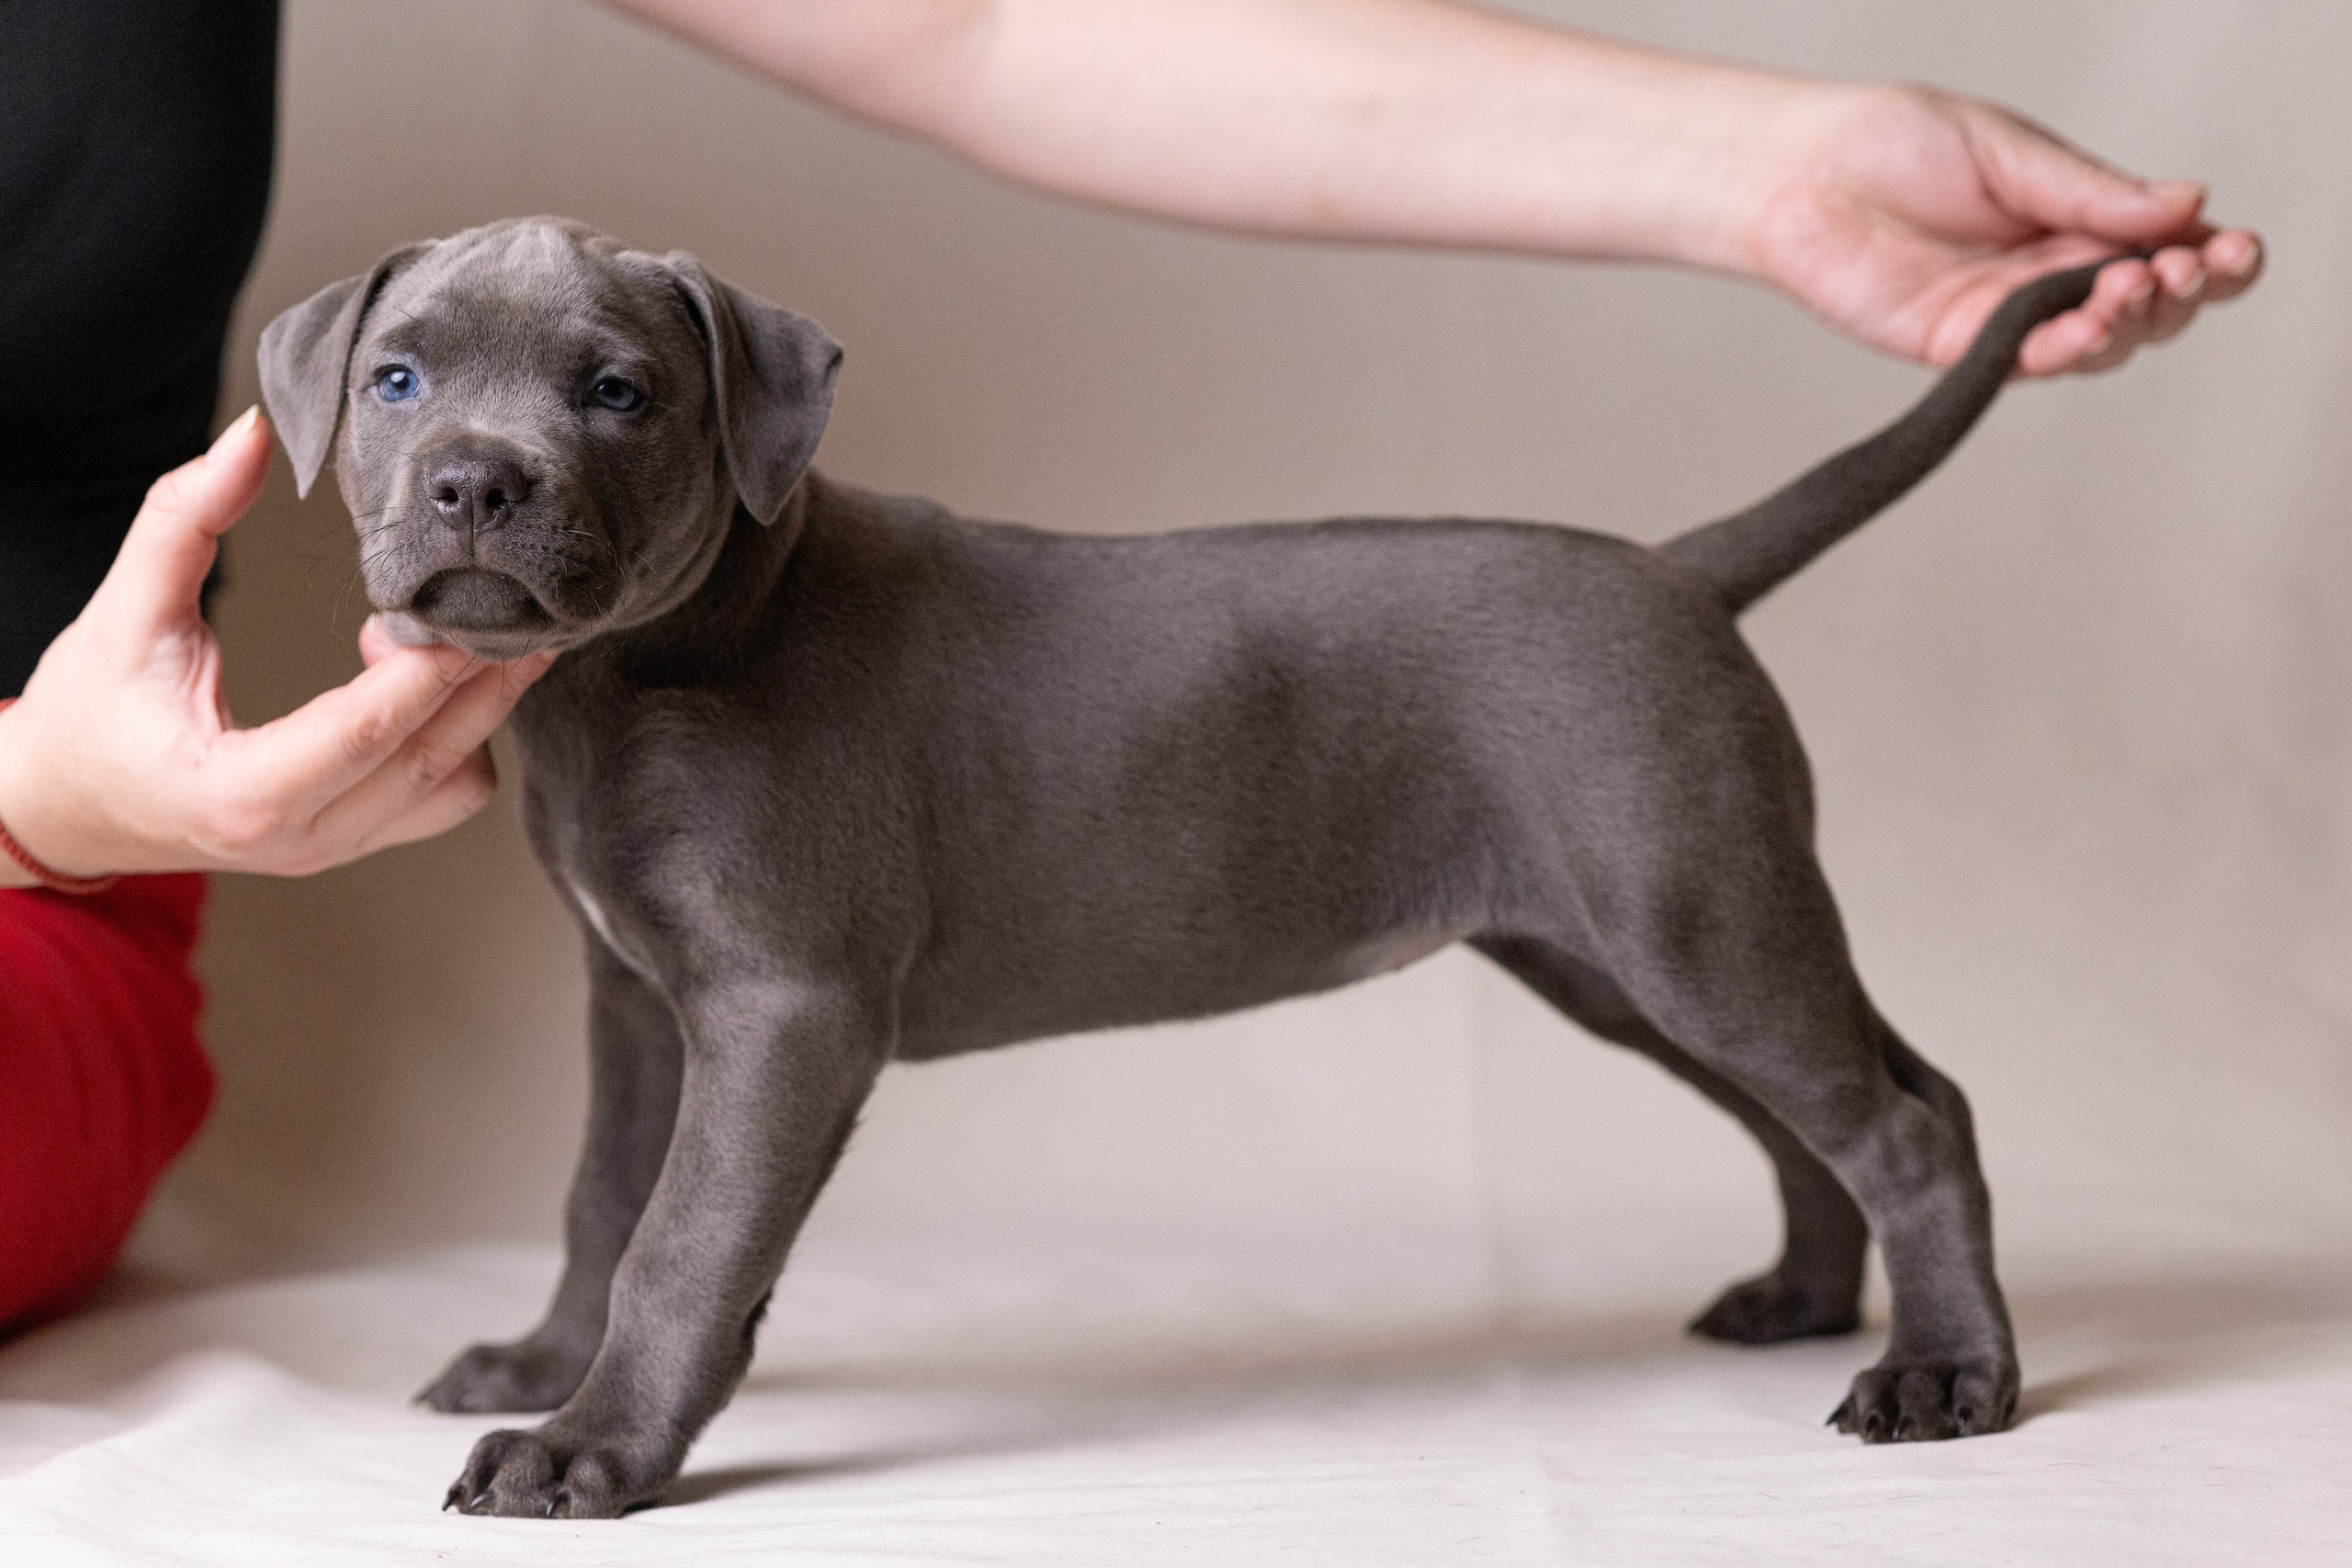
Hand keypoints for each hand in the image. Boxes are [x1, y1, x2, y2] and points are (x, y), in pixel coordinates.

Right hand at [0, 408, 554, 883]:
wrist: (69, 804)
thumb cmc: (88, 712)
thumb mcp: (122, 610)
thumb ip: (181, 518)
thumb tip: (250, 434)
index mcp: (241, 794)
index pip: (367, 733)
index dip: (431, 670)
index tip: (471, 609)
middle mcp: (301, 838)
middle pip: (435, 763)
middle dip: (488, 682)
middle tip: (522, 609)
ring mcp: (334, 850)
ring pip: (454, 789)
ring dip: (475, 713)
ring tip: (440, 636)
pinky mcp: (352, 842)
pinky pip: (440, 798)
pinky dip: (457, 739)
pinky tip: (419, 678)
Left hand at [1741, 83, 2261, 375]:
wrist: (1802, 174)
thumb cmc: (1895, 146)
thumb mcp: (2011, 152)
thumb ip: (2092, 191)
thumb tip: (2189, 203)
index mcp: (2077, 217)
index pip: (2169, 248)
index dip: (2214, 258)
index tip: (2235, 248)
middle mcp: (2051, 274)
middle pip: (2149, 309)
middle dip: (2181, 294)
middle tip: (2180, 269)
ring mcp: (2008, 316)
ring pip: (2098, 345)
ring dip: (2129, 323)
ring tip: (2131, 288)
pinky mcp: (1958, 347)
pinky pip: (2024, 364)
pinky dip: (2064, 351)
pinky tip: (2084, 329)